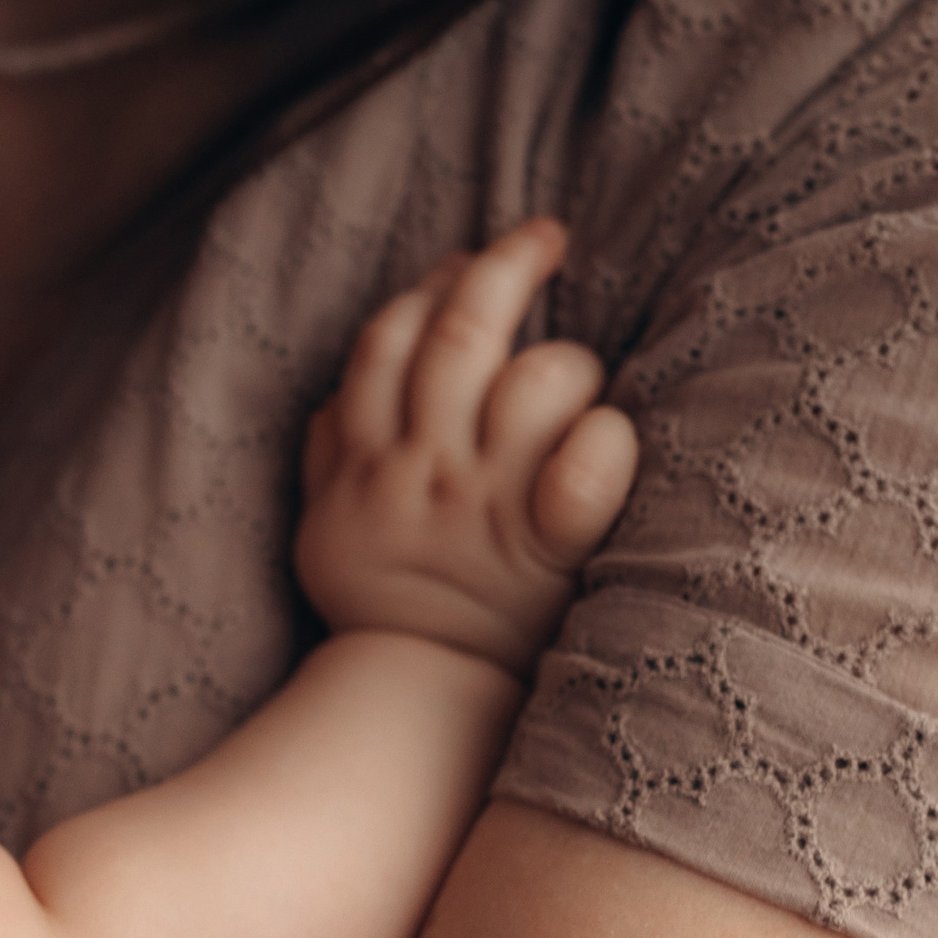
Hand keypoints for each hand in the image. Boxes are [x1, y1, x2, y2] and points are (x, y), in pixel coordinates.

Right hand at [295, 220, 637, 672]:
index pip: (388, 338)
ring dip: (563, 363)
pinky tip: (611, 436)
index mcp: (367, 457)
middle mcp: (424, 470)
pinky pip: (583, 480)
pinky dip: (605, 447)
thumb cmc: (383, 603)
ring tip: (578, 373)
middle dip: (504, 269)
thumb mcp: (326, 525)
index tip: (468, 257)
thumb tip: (338, 396)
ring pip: (529, 388)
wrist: (414, 702)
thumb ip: (329, 455)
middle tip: (548, 236)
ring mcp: (486, 509)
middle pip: (459, 336)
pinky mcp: (546, 554)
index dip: (430, 283)